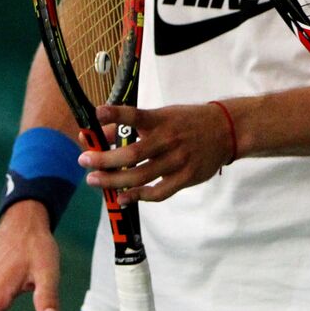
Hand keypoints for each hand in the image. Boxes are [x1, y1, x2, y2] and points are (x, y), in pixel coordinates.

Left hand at [79, 102, 233, 204]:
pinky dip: (139, 197)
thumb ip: (134, 125)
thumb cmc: (187, 121)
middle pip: (132, 154)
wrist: (226, 130)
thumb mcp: (164, 115)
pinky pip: (159, 192)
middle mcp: (168, 139)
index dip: (117, 114)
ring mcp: (178, 160)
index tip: (97, 113)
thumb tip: (102, 134)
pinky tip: (123, 197)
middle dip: (104, 159)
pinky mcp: (186, 177)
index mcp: (162, 120)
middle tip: (83, 161)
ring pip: (141, 176)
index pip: (137, 116)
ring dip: (114, 180)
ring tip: (94, 180)